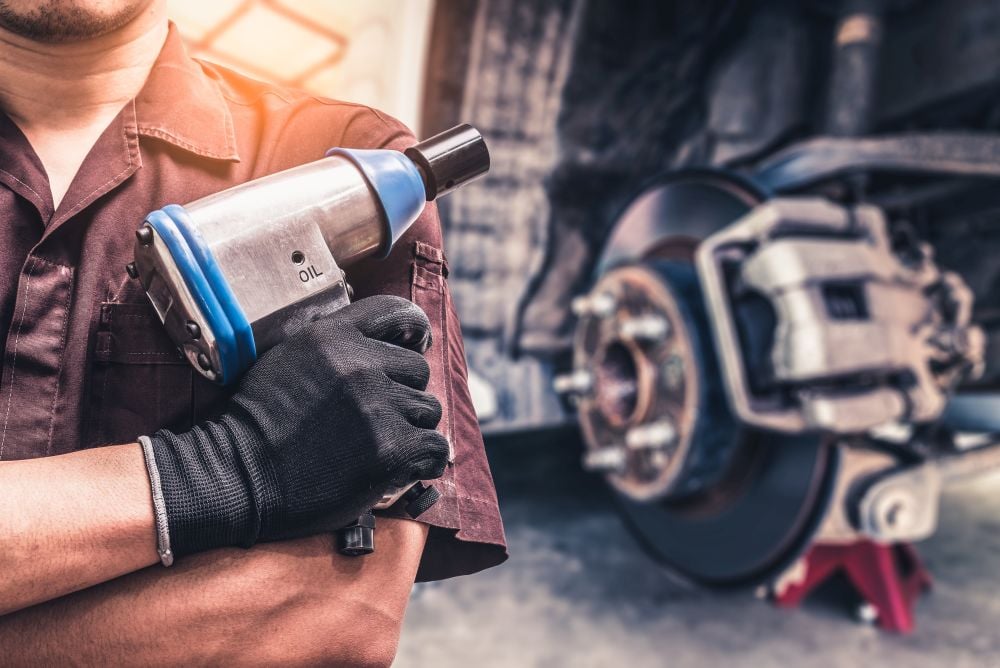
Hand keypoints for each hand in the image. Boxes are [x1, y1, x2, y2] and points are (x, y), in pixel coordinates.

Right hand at [146, 295, 448, 557]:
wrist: (237, 476)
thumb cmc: (259, 423)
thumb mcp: (290, 358)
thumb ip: (335, 345)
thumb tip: (384, 344)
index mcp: (333, 335)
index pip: (398, 312)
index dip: (415, 330)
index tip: (417, 345)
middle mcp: (360, 364)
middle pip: (418, 370)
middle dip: (404, 393)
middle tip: (378, 418)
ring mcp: (377, 407)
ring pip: (428, 410)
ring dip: (412, 429)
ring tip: (380, 445)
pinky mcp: (390, 450)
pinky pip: (435, 448)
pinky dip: (425, 460)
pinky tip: (405, 468)